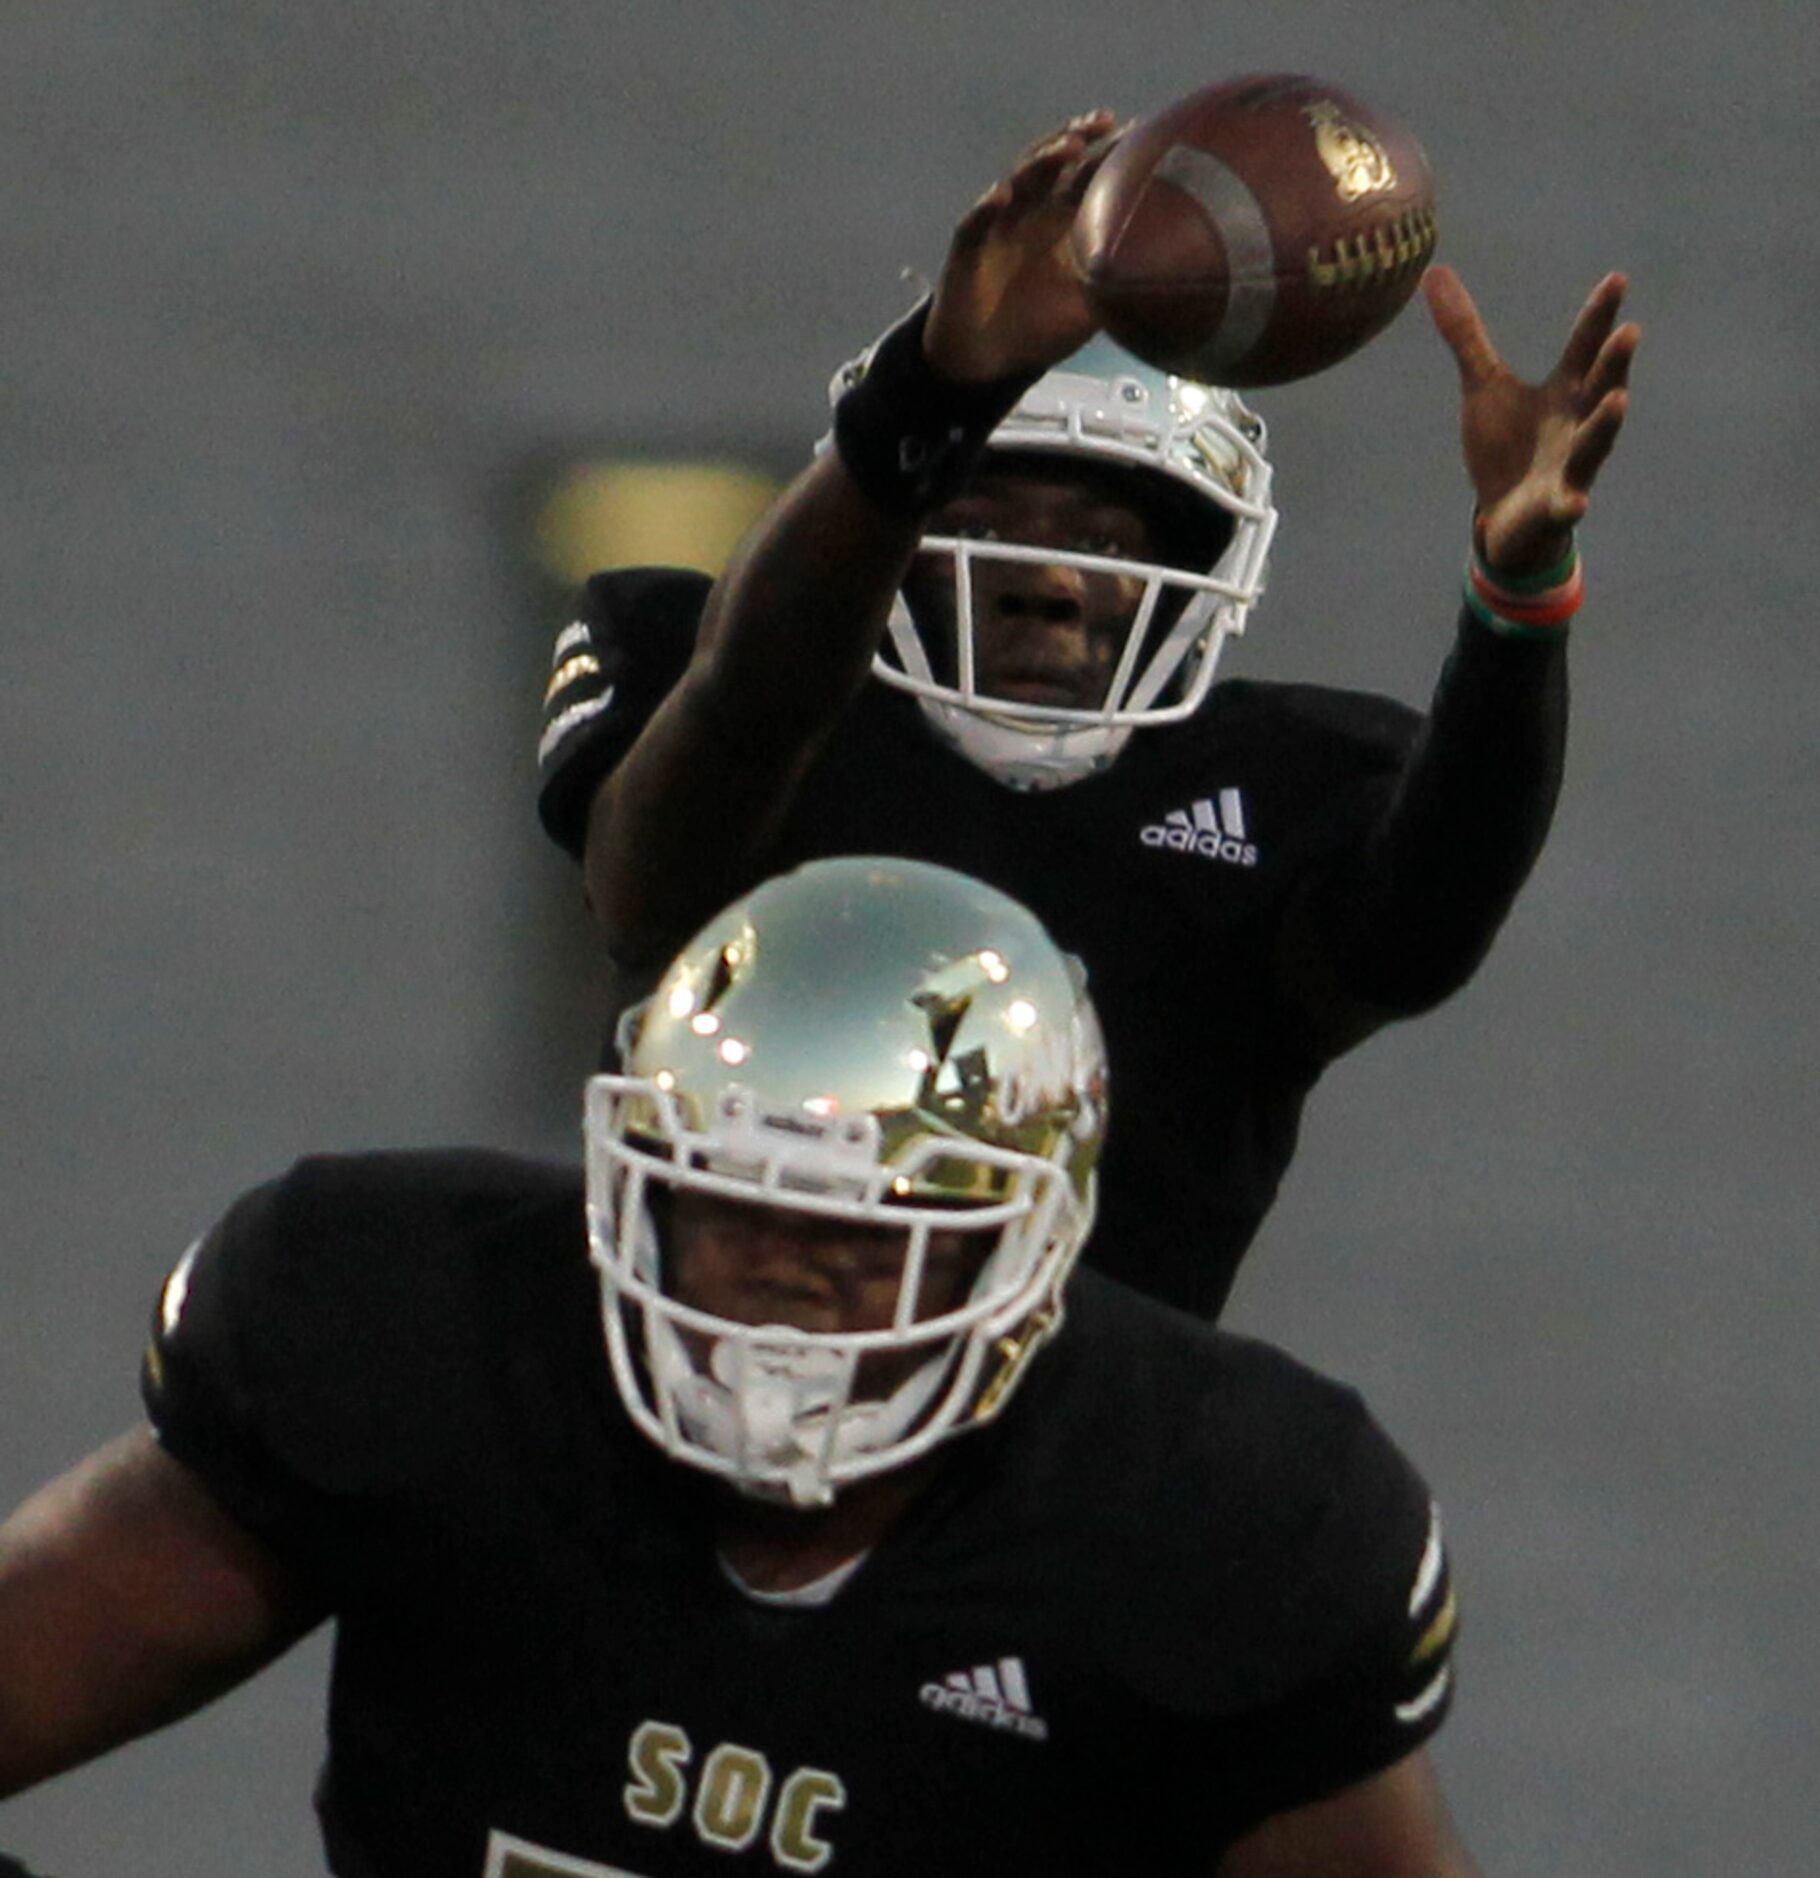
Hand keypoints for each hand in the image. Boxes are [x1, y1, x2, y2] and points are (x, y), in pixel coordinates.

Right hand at [924, 111, 1122, 384]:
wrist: (990, 358)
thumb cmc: (1042, 329)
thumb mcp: (1091, 311)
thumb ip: (1123, 290)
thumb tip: (1173, 281)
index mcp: (1065, 223)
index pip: (1089, 177)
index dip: (1110, 153)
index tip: (1140, 131)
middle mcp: (1034, 213)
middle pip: (1056, 165)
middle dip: (1079, 141)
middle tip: (1104, 125)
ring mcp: (1001, 225)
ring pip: (1020, 181)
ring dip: (1042, 161)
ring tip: (1066, 148)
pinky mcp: (969, 248)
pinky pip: (975, 223)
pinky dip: (986, 207)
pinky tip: (1001, 196)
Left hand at [1424, 265, 1639, 575]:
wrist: (1504, 517)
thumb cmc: (1505, 445)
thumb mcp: (1483, 384)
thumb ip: (1465, 333)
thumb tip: (1433, 272)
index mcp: (1565, 390)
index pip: (1585, 346)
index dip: (1599, 315)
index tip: (1618, 278)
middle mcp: (1577, 422)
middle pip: (1600, 387)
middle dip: (1615, 362)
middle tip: (1629, 331)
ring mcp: (1571, 465)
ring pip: (1594, 442)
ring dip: (1606, 424)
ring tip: (1620, 400)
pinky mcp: (1555, 506)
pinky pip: (1567, 505)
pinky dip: (1571, 503)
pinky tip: (1577, 504)